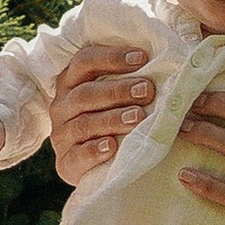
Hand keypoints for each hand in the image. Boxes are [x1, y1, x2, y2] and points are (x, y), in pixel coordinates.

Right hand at [45, 43, 154, 188]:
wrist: (102, 167)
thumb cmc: (114, 122)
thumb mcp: (117, 99)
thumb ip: (130, 82)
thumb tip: (163, 65)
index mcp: (72, 82)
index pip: (85, 61)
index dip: (112, 57)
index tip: (142, 57)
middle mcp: (62, 106)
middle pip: (85, 93)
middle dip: (118, 90)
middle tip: (147, 90)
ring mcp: (61, 135)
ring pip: (84, 124)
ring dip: (112, 119)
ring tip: (138, 117)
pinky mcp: (66, 163)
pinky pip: (78, 155)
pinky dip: (95, 150)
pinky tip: (112, 146)